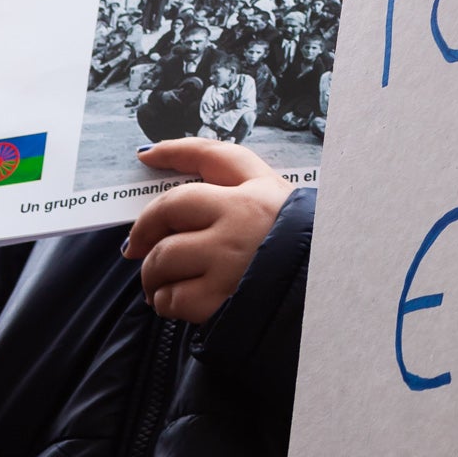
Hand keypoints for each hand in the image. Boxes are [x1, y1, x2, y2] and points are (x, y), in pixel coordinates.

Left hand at [123, 139, 296, 322]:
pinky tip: (181, 303)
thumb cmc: (298, 257)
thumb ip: (239, 200)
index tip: (147, 155)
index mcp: (262, 191)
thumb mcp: (282, 214)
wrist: (321, 305)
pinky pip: (169, 297)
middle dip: (144, 229)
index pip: (213, 156)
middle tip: (137, 247)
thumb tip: (177, 203)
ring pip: (161, 257)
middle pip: (170, 208)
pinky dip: (166, 303)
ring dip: (153, 275)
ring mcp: (229, 255)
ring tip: (164, 284)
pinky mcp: (217, 295)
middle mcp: (244, 216)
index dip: (175, 151)